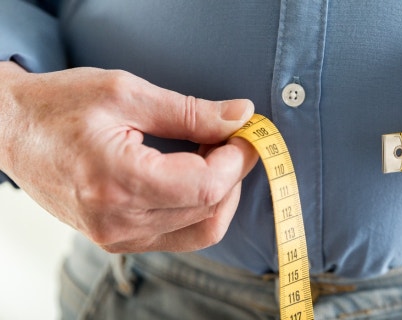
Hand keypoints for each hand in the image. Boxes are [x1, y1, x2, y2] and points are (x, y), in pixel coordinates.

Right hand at [0, 62, 258, 252]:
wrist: (11, 132)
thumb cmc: (60, 106)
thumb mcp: (126, 93)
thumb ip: (189, 111)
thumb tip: (241, 115)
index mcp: (117, 181)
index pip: (206, 186)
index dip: (238, 160)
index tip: (246, 133)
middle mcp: (118, 221)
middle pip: (208, 209)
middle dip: (234, 173)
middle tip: (234, 137)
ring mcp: (117, 237)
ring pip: (201, 228)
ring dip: (221, 192)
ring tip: (216, 154)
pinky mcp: (119, 240)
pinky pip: (180, 235)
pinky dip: (200, 207)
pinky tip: (197, 174)